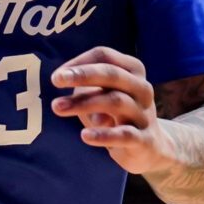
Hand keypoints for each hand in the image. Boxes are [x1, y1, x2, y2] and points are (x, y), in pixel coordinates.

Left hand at [50, 47, 169, 174]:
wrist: (147, 148)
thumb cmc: (118, 115)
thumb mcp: (102, 96)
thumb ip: (86, 89)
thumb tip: (64, 89)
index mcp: (133, 70)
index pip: (104, 56)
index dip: (79, 62)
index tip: (57, 76)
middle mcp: (142, 88)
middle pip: (112, 74)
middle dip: (82, 75)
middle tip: (56, 80)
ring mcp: (144, 113)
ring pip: (115, 101)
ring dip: (84, 103)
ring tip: (57, 107)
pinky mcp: (144, 139)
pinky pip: (124, 134)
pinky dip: (103, 135)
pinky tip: (84, 135)